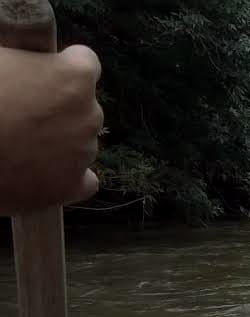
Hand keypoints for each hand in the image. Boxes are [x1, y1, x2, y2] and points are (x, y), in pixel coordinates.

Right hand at [0, 45, 103, 214]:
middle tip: (22, 111)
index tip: (42, 74)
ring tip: (20, 144)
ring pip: (80, 142)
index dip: (60, 67)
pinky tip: (42, 173)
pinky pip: (84, 181)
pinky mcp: (72, 186)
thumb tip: (22, 65)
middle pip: (83, 106)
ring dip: (60, 141)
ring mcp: (83, 153)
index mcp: (74, 76)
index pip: (85, 62)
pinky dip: (68, 178)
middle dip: (59, 107)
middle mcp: (89, 114)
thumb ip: (20, 58)